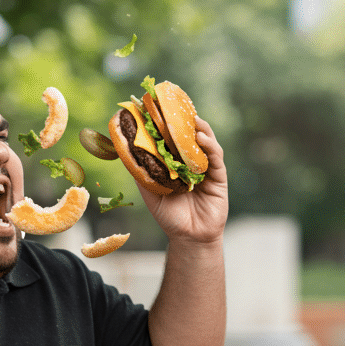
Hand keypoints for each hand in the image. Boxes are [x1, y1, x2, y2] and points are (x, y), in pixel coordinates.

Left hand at [137, 116, 228, 244]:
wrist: (189, 238)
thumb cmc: (169, 217)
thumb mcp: (150, 192)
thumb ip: (142, 173)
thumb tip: (125, 152)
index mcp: (177, 164)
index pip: (173, 139)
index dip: (168, 124)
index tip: (159, 108)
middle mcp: (192, 163)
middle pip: (191, 136)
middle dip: (186, 121)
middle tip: (177, 107)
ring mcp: (207, 169)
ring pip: (206, 143)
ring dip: (200, 130)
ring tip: (192, 120)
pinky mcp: (219, 177)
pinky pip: (216, 158)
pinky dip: (210, 146)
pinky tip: (201, 139)